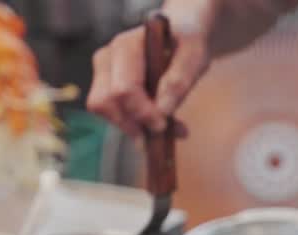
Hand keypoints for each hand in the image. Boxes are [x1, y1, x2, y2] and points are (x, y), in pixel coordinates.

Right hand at [86, 3, 214, 135]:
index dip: (142, 112)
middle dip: (133, 123)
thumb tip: (162, 109)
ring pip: (104, 111)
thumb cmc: (187, 43)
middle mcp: (108, 58)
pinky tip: (157, 125)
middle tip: (162, 133)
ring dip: (133, 127)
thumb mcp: (194, 56)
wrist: (180, 37)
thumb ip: (179, 79)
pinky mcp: (107, 88)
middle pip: (105, 102)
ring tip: (166, 130)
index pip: (123, 88)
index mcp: (126, 45)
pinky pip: (111, 114)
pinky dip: (133, 125)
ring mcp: (104, 73)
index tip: (163, 125)